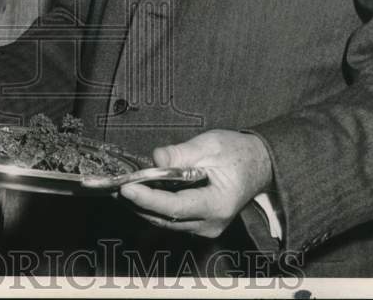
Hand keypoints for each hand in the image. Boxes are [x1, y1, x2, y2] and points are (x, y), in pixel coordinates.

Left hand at [119, 129, 273, 238]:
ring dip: (142, 207)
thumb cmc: (238, 153)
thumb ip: (182, 153)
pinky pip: (171, 219)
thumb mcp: (211, 145)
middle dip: (138, 203)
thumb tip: (155, 158)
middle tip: (114, 187)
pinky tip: (138, 194)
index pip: (176, 206)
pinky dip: (153, 207)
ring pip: (166, 221)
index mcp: (218, 204)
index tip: (127, 188)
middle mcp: (211, 223)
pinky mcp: (199, 224)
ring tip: (119, 189)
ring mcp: (205, 227)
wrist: (258, 165)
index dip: (149, 199)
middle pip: (166, 218)